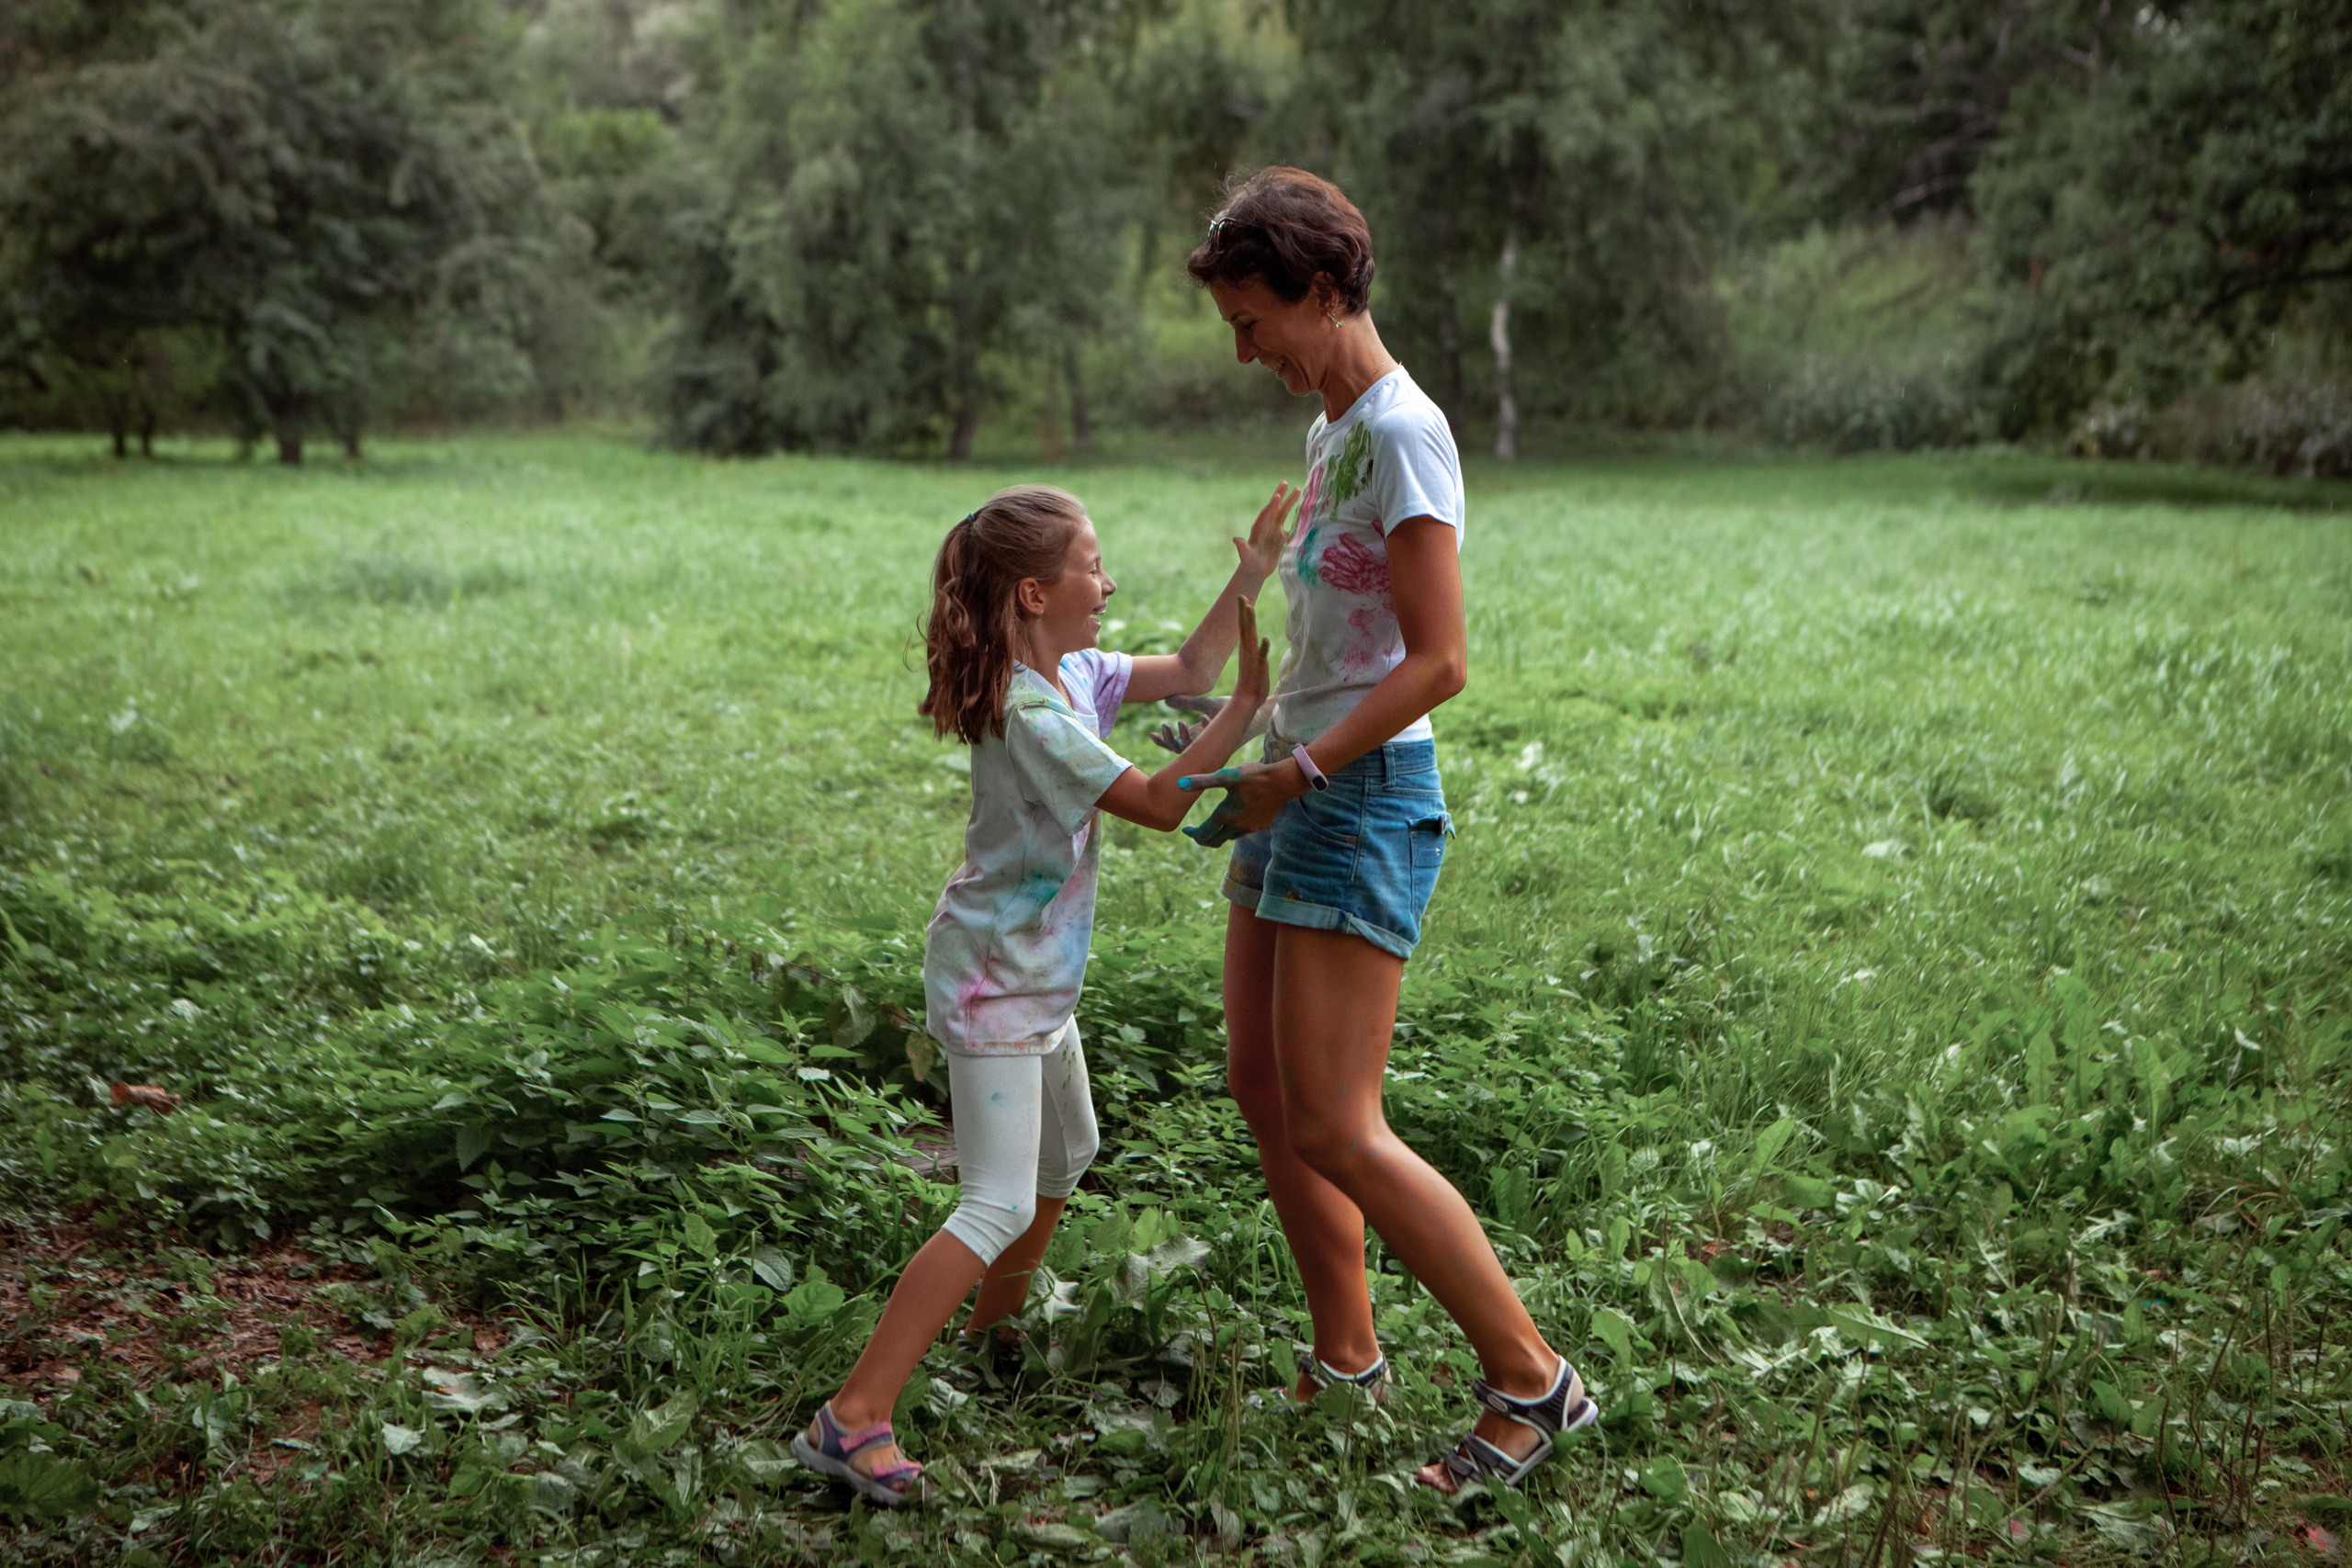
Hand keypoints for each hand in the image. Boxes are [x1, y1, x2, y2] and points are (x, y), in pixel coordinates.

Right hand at [1148, 694, 1224, 753]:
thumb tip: (1167, 699)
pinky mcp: (1224, 741)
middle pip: (1179, 750)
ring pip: (1192, 749)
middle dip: (1170, 741)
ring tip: (1181, 722)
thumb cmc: (1229, 708)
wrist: (1252, 709)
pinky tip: (1204, 717)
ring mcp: (1213, 743)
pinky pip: (1211, 741)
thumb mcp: (1205, 704)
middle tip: (1165, 726)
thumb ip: (1187, 702)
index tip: (1151, 734)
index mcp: (1197, 736)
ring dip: (1185, 737)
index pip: (1175, 745)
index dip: (1163, 742)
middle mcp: (1203, 743)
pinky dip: (1205, 728)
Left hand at [1176, 759, 1302, 845]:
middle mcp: (1237, 826)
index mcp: (1225, 815)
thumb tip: (1179, 784)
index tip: (1185, 830)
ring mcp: (1251, 827)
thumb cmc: (1254, 776)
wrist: (1283, 782)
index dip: (1192, 833)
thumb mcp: (1226, 775)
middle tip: (1196, 834)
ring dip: (1219, 835)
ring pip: (1229, 838)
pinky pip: (1244, 832)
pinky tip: (1235, 821)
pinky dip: (1234, 830)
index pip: (1203, 833)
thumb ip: (1202, 781)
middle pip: (1215, 841)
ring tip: (1214, 827)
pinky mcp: (1262, 825)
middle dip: (1203, 839)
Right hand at [1229, 594, 1269, 711]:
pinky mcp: (1258, 668)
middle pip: (1245, 627)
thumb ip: (1255, 651)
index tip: (1242, 597)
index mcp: (1246, 648)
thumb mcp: (1254, 661)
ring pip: (1250, 637)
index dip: (1243, 612)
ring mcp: (1251, 659)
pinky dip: (1263, 648)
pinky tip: (1265, 639)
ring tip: (1250, 609)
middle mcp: (1247, 651)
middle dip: (1243, 611)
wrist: (1247, 699)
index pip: (1244, 627)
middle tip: (1242, 596)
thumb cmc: (1253, 681)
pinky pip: (1260, 657)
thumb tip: (1258, 643)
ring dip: (1250, 623)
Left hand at [1234, 482, 1299, 582]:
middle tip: (1285, 482)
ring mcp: (1274, 530)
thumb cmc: (1249, 564)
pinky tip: (1304, 511)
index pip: (1266, 514)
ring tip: (1298, 489)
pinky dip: (1296, 517)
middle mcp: (1267, 526)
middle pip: (1275, 508)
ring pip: (1283, 513)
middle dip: (1281, 495)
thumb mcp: (1245, 555)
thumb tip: (1236, 540)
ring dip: (1290, 502)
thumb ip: (1242, 547)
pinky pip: (1289, 524)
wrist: (1254, 571)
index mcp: (1259, 528)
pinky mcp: (1280, 537)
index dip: (1272, 505)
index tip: (1277, 496)